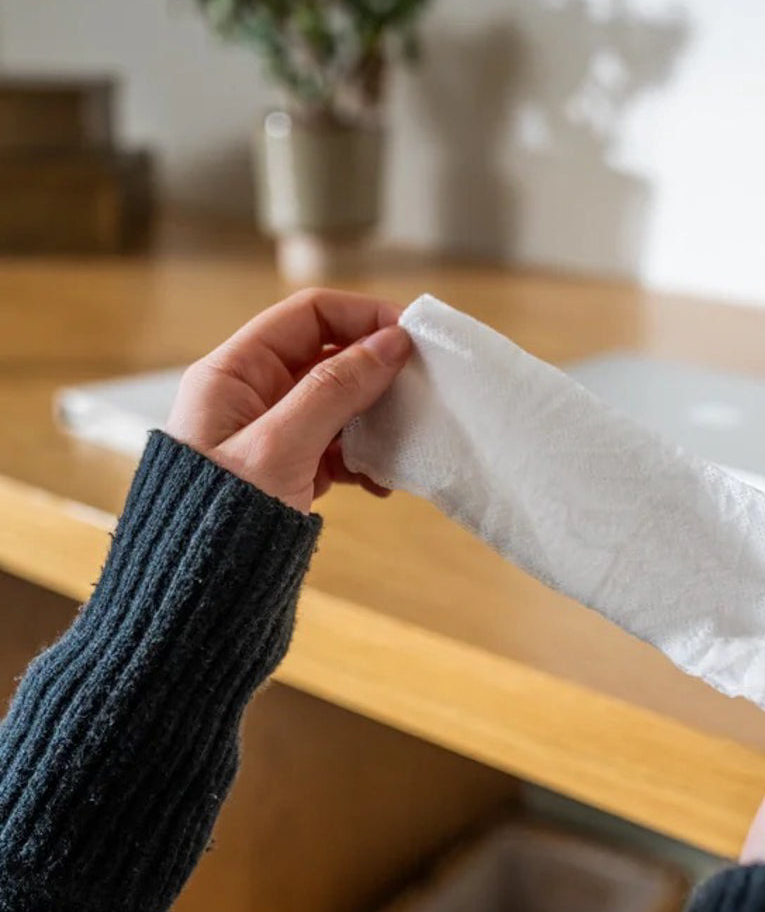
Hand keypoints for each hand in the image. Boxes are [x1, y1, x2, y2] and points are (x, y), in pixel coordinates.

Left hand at [167, 287, 410, 512]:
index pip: (307, 315)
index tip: (412, 335)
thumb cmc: (218, 517)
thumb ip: (336, 389)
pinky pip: (337, 447)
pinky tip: (382, 483)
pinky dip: (365, 459)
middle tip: (421, 388)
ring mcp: (270, 434)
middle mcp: (250, 395)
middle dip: (376, 371)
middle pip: (328, 357)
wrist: (197, 596)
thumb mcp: (280, 445)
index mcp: (232, 373)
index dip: (361, 316)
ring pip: (338, 404)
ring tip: (404, 441)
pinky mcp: (288, 469)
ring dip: (376, 419)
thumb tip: (391, 343)